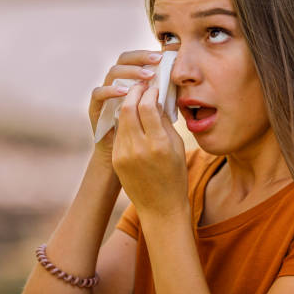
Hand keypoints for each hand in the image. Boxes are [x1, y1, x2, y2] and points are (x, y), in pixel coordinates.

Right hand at [89, 50, 162, 157]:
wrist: (125, 163)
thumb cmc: (146, 138)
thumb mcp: (159, 115)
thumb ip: (163, 98)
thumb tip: (178, 82)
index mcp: (132, 82)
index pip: (138, 60)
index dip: (149, 55)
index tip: (165, 56)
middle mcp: (117, 84)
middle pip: (124, 59)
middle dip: (141, 57)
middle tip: (158, 60)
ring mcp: (105, 95)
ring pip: (112, 72)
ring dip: (130, 71)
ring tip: (147, 76)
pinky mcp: (95, 109)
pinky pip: (98, 94)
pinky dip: (110, 90)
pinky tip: (125, 92)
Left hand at [112, 83, 187, 219]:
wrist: (160, 207)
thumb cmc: (175, 175)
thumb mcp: (176, 146)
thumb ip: (164, 121)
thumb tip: (155, 99)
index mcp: (159, 144)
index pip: (147, 106)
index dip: (149, 92)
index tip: (154, 87)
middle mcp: (139, 148)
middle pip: (129, 108)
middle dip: (135, 93)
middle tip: (142, 86)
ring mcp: (124, 154)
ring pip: (121, 118)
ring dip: (128, 104)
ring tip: (136, 98)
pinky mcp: (117, 159)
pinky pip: (119, 132)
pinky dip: (125, 121)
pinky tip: (132, 117)